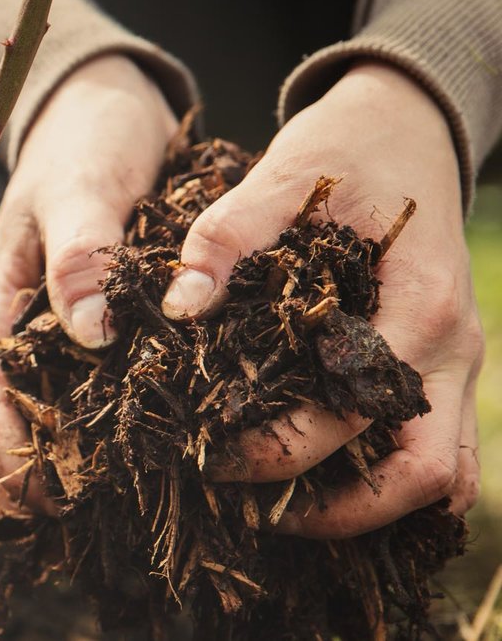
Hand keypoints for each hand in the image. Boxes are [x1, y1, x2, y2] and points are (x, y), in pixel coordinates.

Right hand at [0, 55, 177, 511]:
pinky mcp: (80, 331)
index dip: (11, 464)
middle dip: (36, 483)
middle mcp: (11, 333)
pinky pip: (79, 397)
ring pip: (39, 425)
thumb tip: (91, 336)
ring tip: (122, 504)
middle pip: (1, 434)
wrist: (100, 105)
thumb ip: (83, 256)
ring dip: (65, 468)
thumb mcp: (84, 187)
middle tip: (98, 519)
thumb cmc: (86, 140)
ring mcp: (44, 334)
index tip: (62, 499)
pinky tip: (143, 454)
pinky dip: (97, 434)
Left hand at [165, 62, 481, 537]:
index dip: (282, 449)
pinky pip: (439, 452)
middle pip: (424, 474)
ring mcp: (459, 364)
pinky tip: (326, 487)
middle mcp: (452, 349)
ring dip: (373, 508)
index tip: (211, 455)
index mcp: (419, 306)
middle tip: (252, 510)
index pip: (356, 413)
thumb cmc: (346, 152)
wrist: (409, 127)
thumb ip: (226, 237)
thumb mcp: (282, 176)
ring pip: (442, 476)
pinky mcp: (443, 367)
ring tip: (285, 512)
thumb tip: (180, 306)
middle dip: (339, 510)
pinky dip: (393, 484)